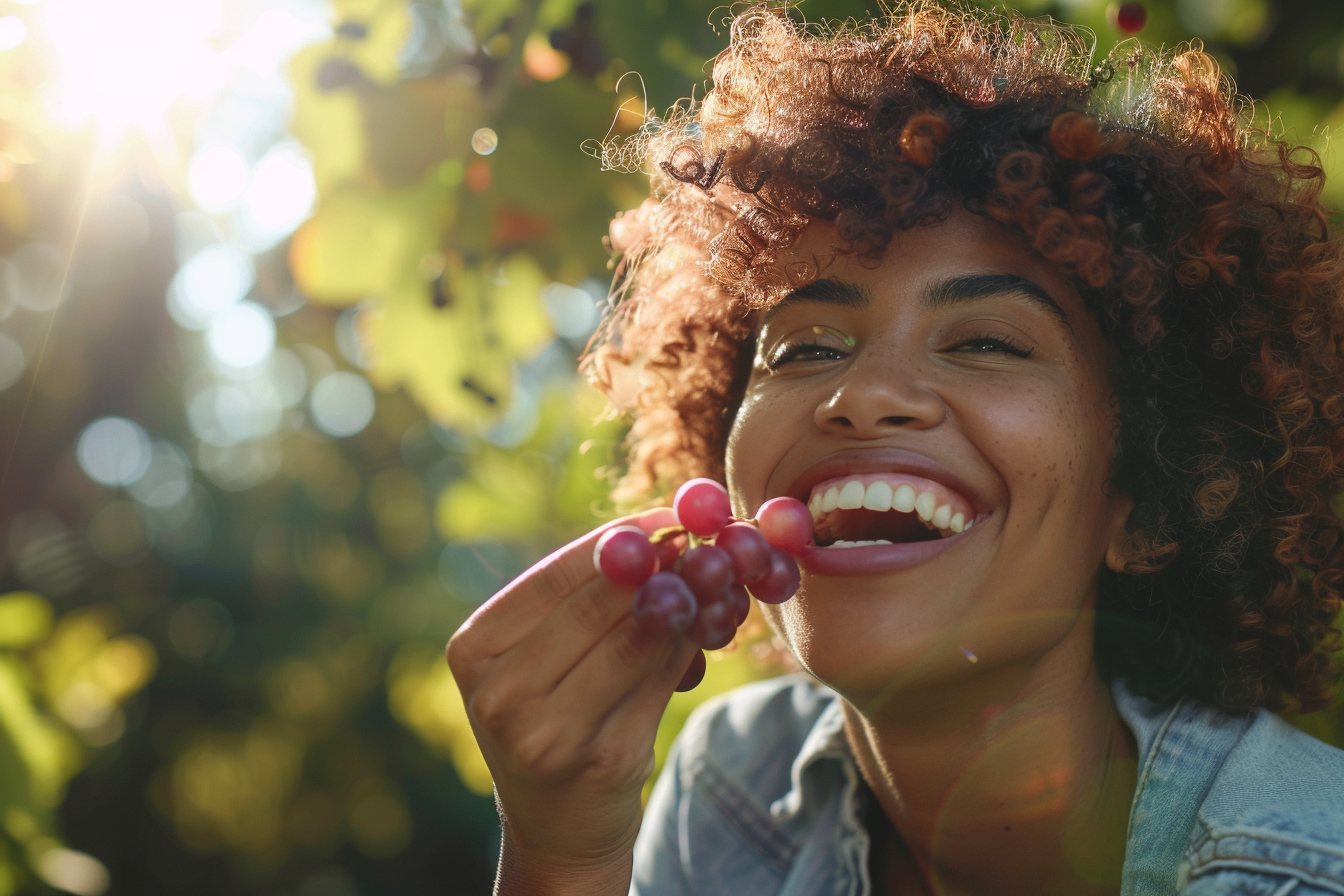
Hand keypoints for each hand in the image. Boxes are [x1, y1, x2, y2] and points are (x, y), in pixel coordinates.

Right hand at [447, 508, 694, 894]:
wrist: (555, 824)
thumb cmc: (548, 716)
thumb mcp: (538, 658)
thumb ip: (584, 599)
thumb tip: (657, 529)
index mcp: (474, 650)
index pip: (554, 577)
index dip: (618, 541)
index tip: (667, 516)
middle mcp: (501, 693)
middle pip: (597, 607)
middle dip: (658, 566)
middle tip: (704, 540)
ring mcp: (550, 733)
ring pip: (637, 639)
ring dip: (685, 600)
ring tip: (717, 576)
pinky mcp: (606, 758)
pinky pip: (661, 679)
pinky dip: (690, 645)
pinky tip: (709, 623)